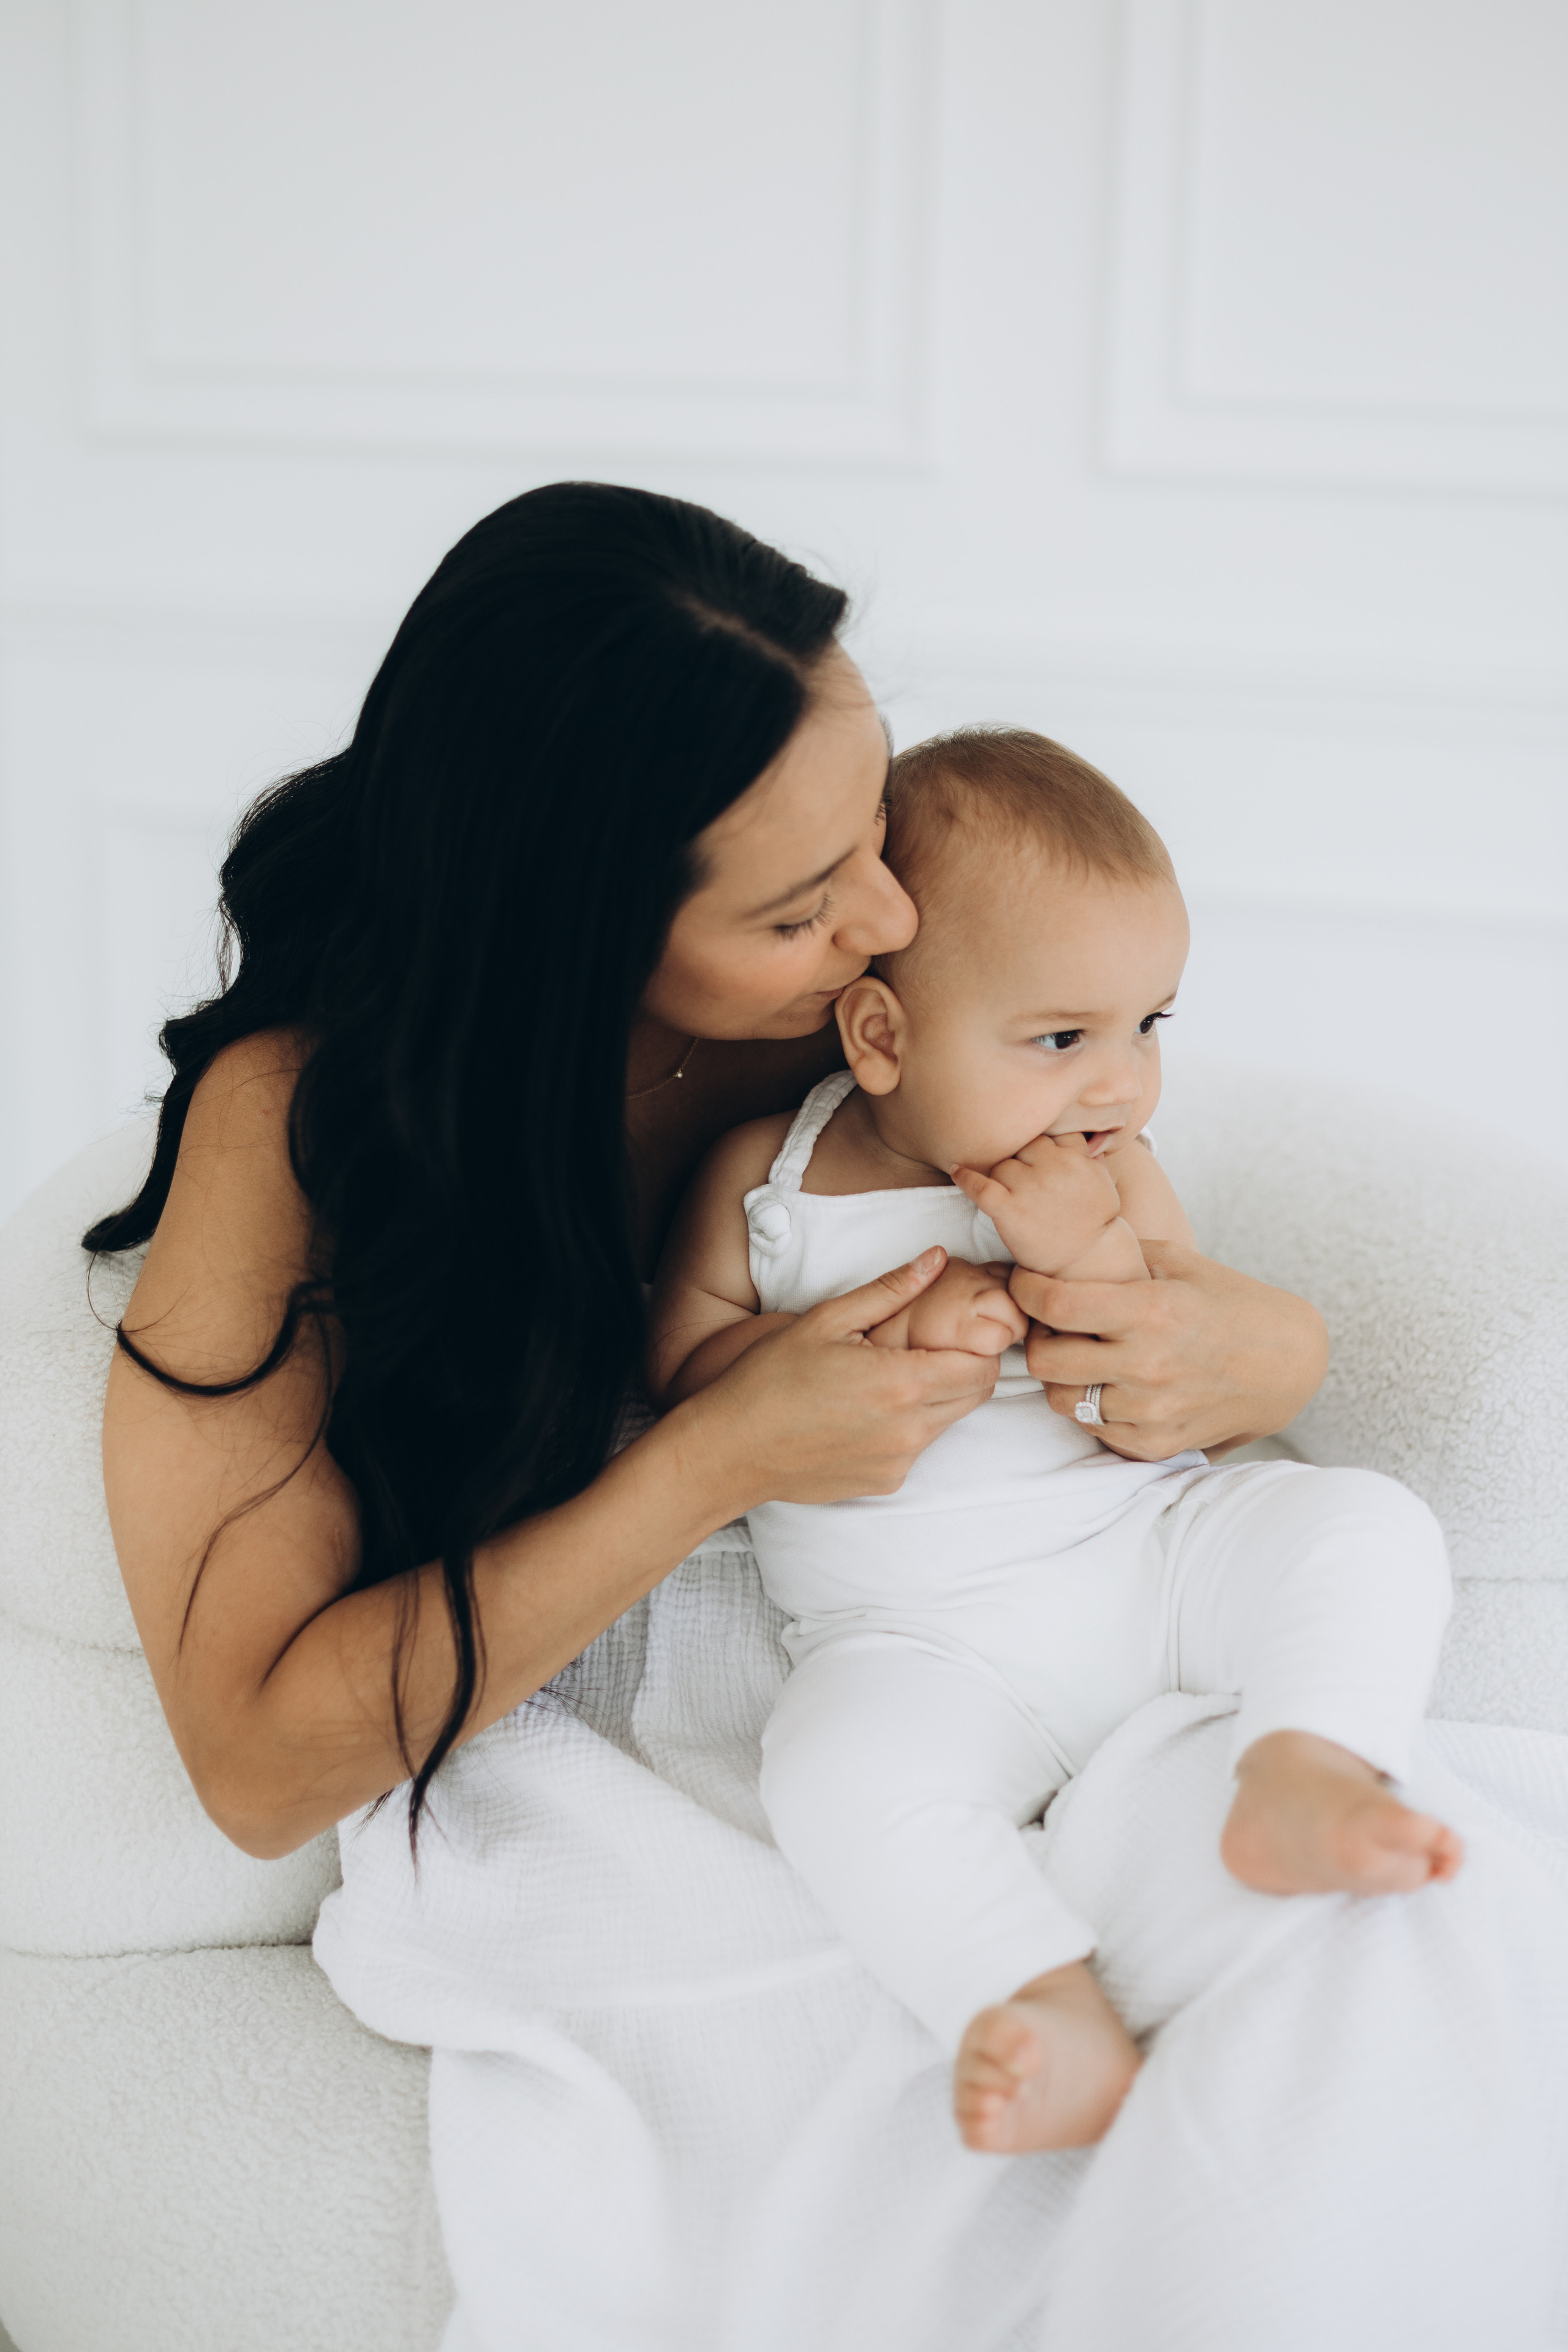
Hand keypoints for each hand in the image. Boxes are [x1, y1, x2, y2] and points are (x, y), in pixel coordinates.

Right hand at [690, 1247, 999, 1508]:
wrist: (731, 1449)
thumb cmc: (770, 1379)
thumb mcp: (827, 1320)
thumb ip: (891, 1289)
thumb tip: (938, 1259)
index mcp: (902, 1383)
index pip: (982, 1365)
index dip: (979, 1343)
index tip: (957, 1328)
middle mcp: (910, 1430)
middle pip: (976, 1394)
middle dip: (964, 1367)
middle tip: (926, 1346)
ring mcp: (899, 1462)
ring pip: (948, 1421)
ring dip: (935, 1396)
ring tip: (887, 1377)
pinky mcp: (885, 1482)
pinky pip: (916, 1448)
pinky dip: (906, 1426)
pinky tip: (864, 1411)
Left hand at [952, 1131, 1120, 1273]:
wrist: (1086, 1261)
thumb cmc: (1094, 1222)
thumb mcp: (1103, 1182)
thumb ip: (1090, 1157)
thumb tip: (1089, 1137)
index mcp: (1076, 1156)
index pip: (1047, 1132)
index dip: (1039, 1145)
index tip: (1034, 1156)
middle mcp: (1054, 1166)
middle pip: (1021, 1147)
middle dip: (1020, 1162)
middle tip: (1021, 1183)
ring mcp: (1031, 1187)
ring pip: (1001, 1166)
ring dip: (1001, 1178)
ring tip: (1009, 1196)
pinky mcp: (1011, 1209)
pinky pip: (980, 1185)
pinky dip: (966, 1178)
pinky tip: (956, 1171)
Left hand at [1009, 1239, 1328, 1461]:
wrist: (1290, 1366)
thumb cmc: (1234, 1305)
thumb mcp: (1182, 1264)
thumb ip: (1122, 1256)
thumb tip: (1066, 1246)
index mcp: (1151, 1312)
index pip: (1056, 1305)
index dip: (1026, 1290)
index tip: (1025, 1282)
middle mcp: (1147, 1365)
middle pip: (1045, 1362)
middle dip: (1038, 1339)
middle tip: (1050, 1326)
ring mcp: (1151, 1410)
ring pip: (1063, 1402)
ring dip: (1063, 1378)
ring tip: (1082, 1357)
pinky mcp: (1157, 1443)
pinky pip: (1096, 1431)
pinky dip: (1094, 1409)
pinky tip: (1112, 1386)